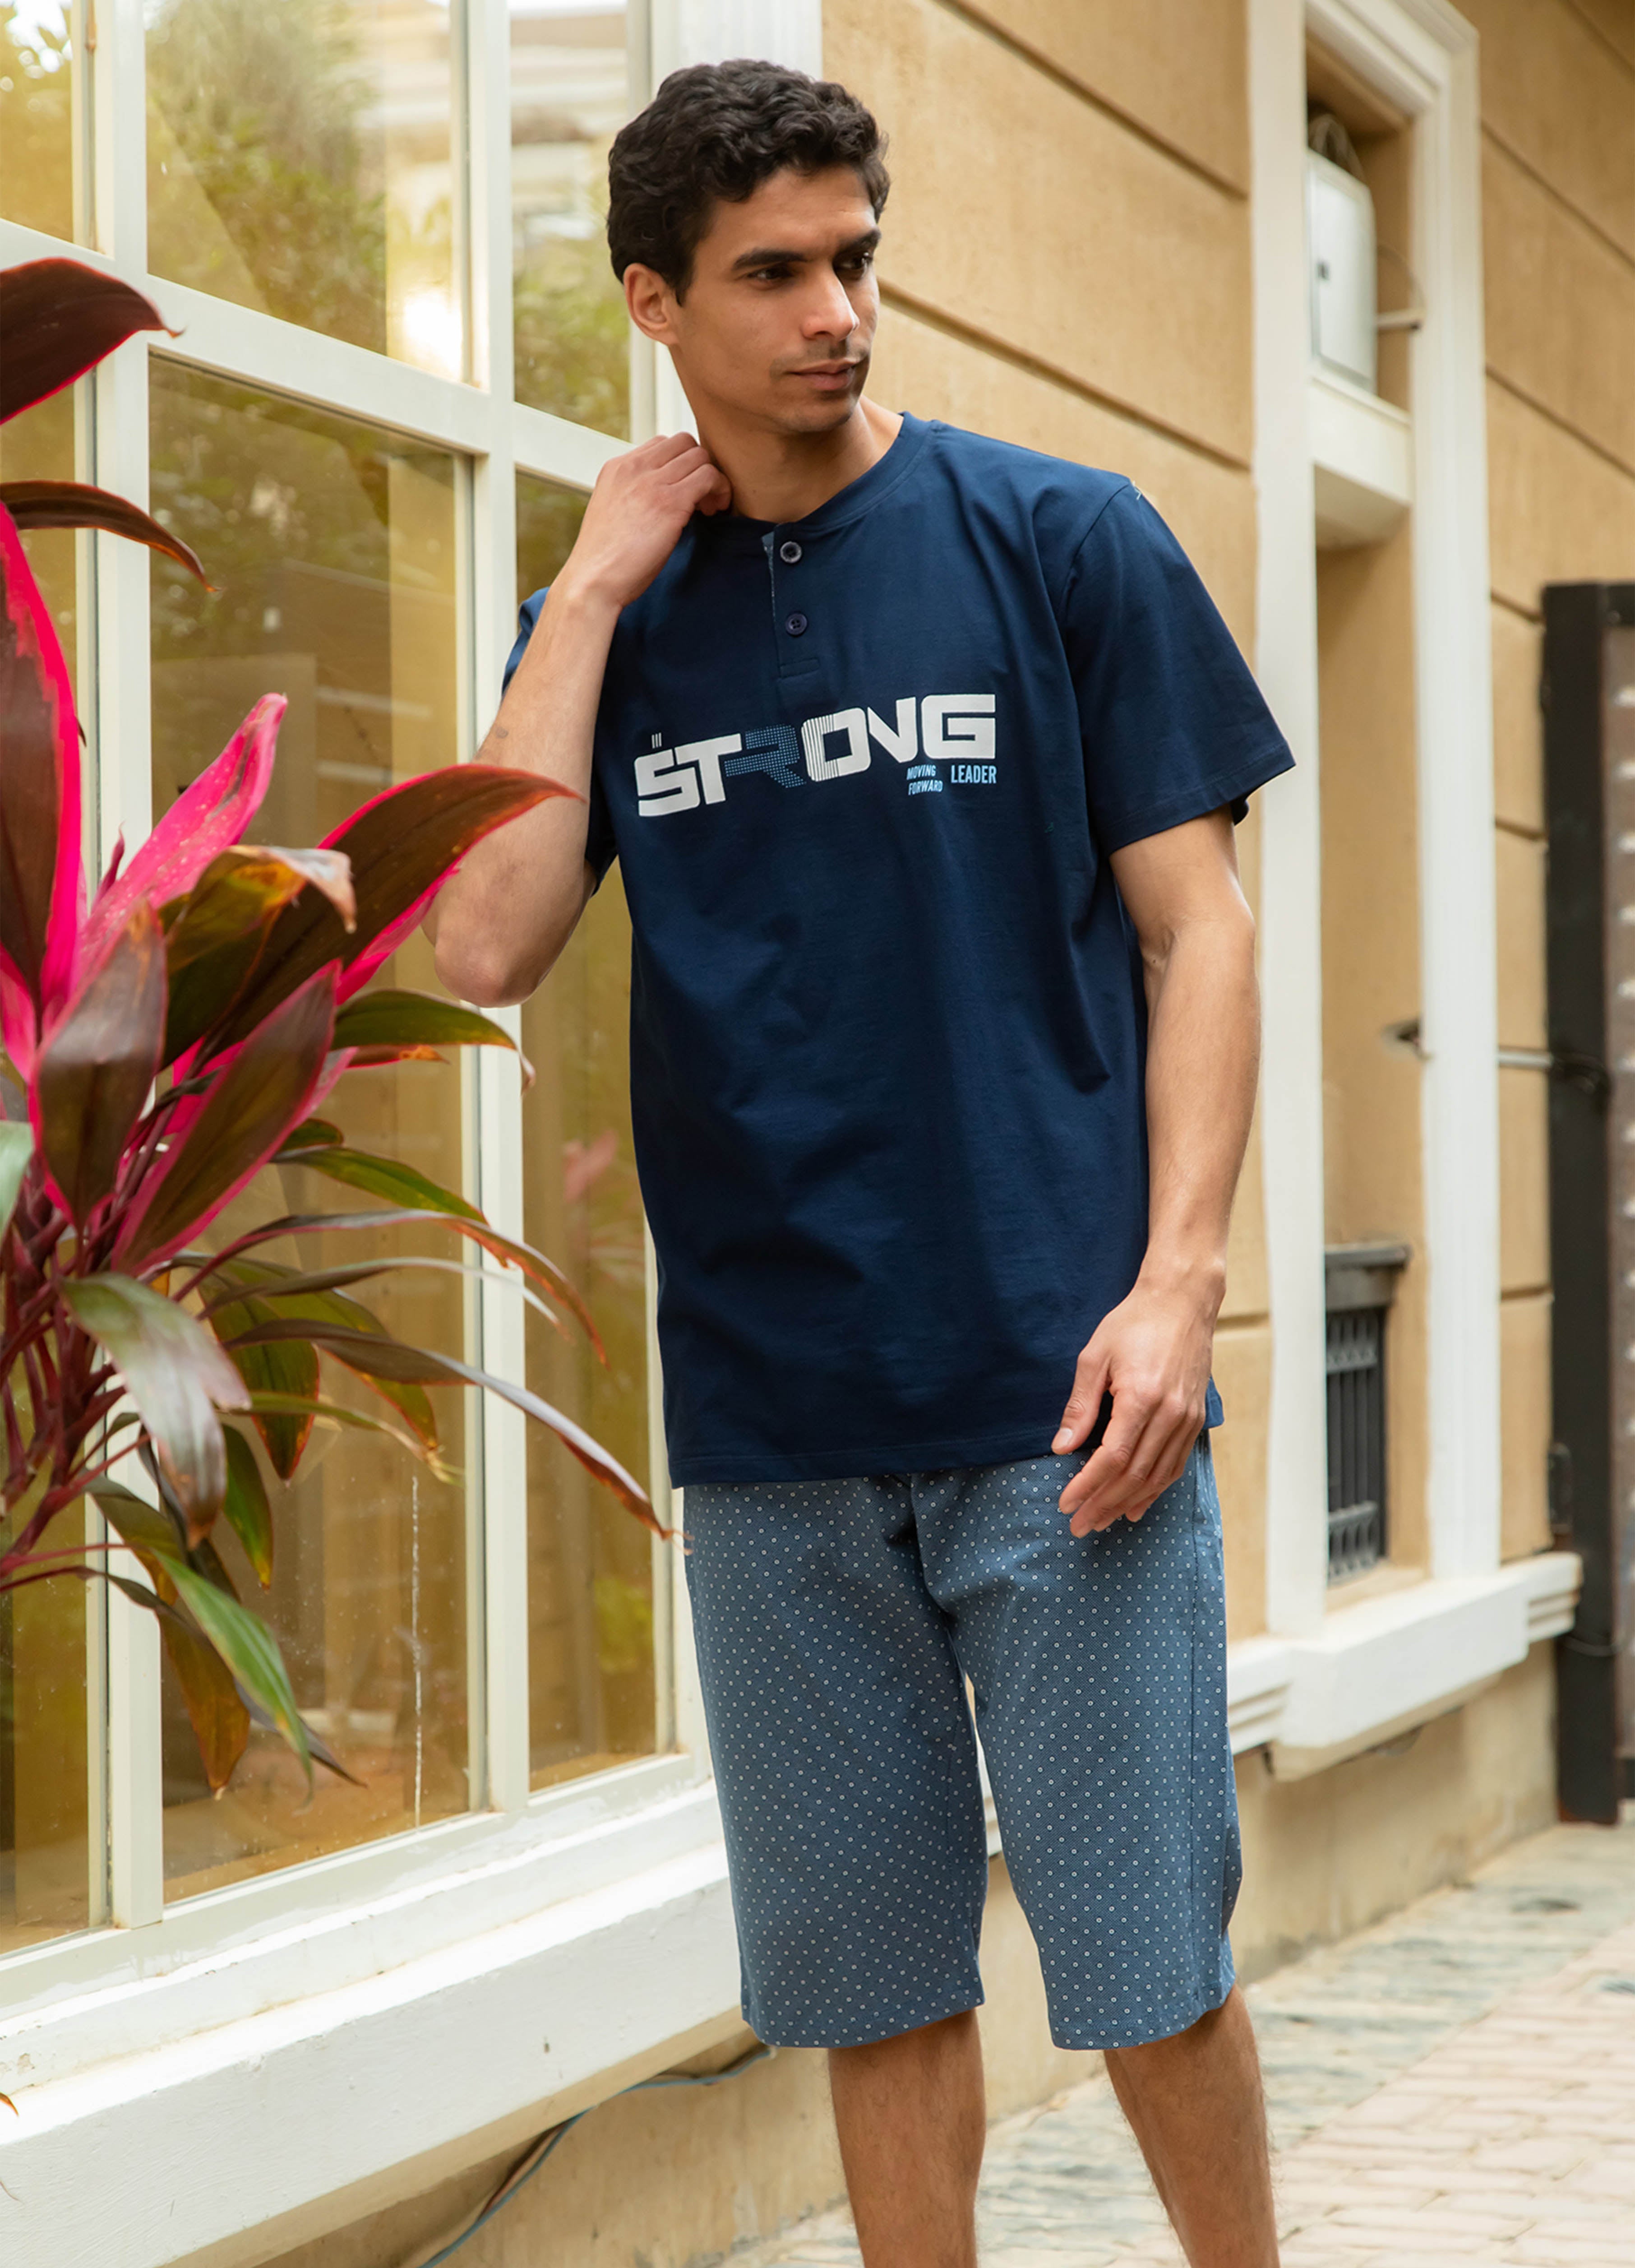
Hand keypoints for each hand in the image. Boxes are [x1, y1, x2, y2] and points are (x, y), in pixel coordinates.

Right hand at [555, 433, 732, 614]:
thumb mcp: (614, 513)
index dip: (680, 464)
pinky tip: (713, 512)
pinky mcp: (670, 502)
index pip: (661, 444)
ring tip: (708, 508)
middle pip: (684, 443)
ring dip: (712, 479)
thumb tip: (663, 497)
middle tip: (702, 498)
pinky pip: (709, 476)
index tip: (683, 491)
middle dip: (699, 466)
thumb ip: (634, 495)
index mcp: (617, 468)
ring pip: (700, 456)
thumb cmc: (605, 560)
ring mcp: (652, 482)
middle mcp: (634, 468)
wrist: (593, 581)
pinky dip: (719, 489)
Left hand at [1052, 1275, 1216, 1536]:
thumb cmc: (1134, 1324)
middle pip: (1135, 1475)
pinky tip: (1137, 1504)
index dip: (1087, 1486)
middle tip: (1079, 1525)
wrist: (1182, 1303)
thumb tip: (1062, 1446)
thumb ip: (1080, 1405)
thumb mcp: (1095, 1356)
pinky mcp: (1196, 1419)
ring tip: (1102, 1521)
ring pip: (1158, 1476)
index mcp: (1141, 1397)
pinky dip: (1155, 1489)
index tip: (1066, 1503)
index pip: (1112, 1458)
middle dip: (1104, 1504)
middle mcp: (1170, 1414)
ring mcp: (1188, 1419)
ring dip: (1128, 1503)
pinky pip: (1175, 1465)